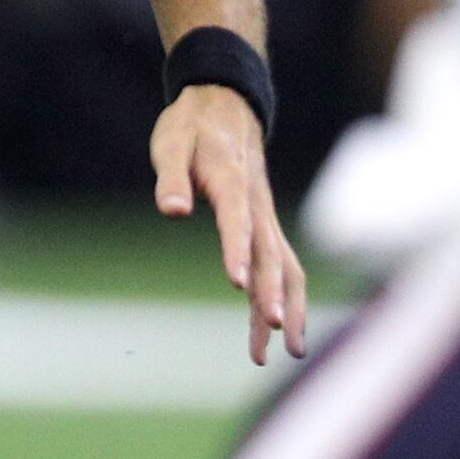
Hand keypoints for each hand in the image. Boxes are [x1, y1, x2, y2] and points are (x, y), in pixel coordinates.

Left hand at [154, 85, 305, 364]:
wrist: (225, 106)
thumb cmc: (191, 127)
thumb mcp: (170, 143)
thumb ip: (171, 177)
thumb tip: (173, 210)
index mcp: (232, 182)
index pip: (237, 221)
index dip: (238, 251)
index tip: (238, 285)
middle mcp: (257, 205)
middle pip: (272, 254)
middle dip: (274, 294)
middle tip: (274, 332)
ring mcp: (265, 218)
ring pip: (285, 267)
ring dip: (288, 306)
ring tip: (289, 352)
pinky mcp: (263, 227)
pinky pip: (279, 267)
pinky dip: (280, 299)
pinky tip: (270, 334)